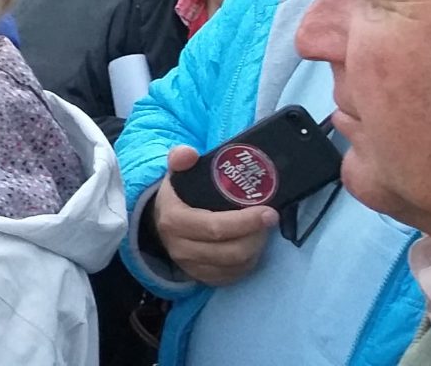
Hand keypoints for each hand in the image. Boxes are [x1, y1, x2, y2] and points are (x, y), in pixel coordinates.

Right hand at [152, 146, 277, 285]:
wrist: (158, 223)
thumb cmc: (177, 196)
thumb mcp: (176, 174)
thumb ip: (180, 159)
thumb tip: (188, 153)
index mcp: (174, 221)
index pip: (215, 227)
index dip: (245, 222)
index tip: (268, 211)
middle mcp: (180, 248)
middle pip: (230, 250)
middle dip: (257, 236)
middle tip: (271, 219)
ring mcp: (191, 266)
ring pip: (235, 265)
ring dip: (256, 248)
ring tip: (263, 230)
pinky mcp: (202, 277)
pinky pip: (233, 275)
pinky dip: (249, 262)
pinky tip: (252, 245)